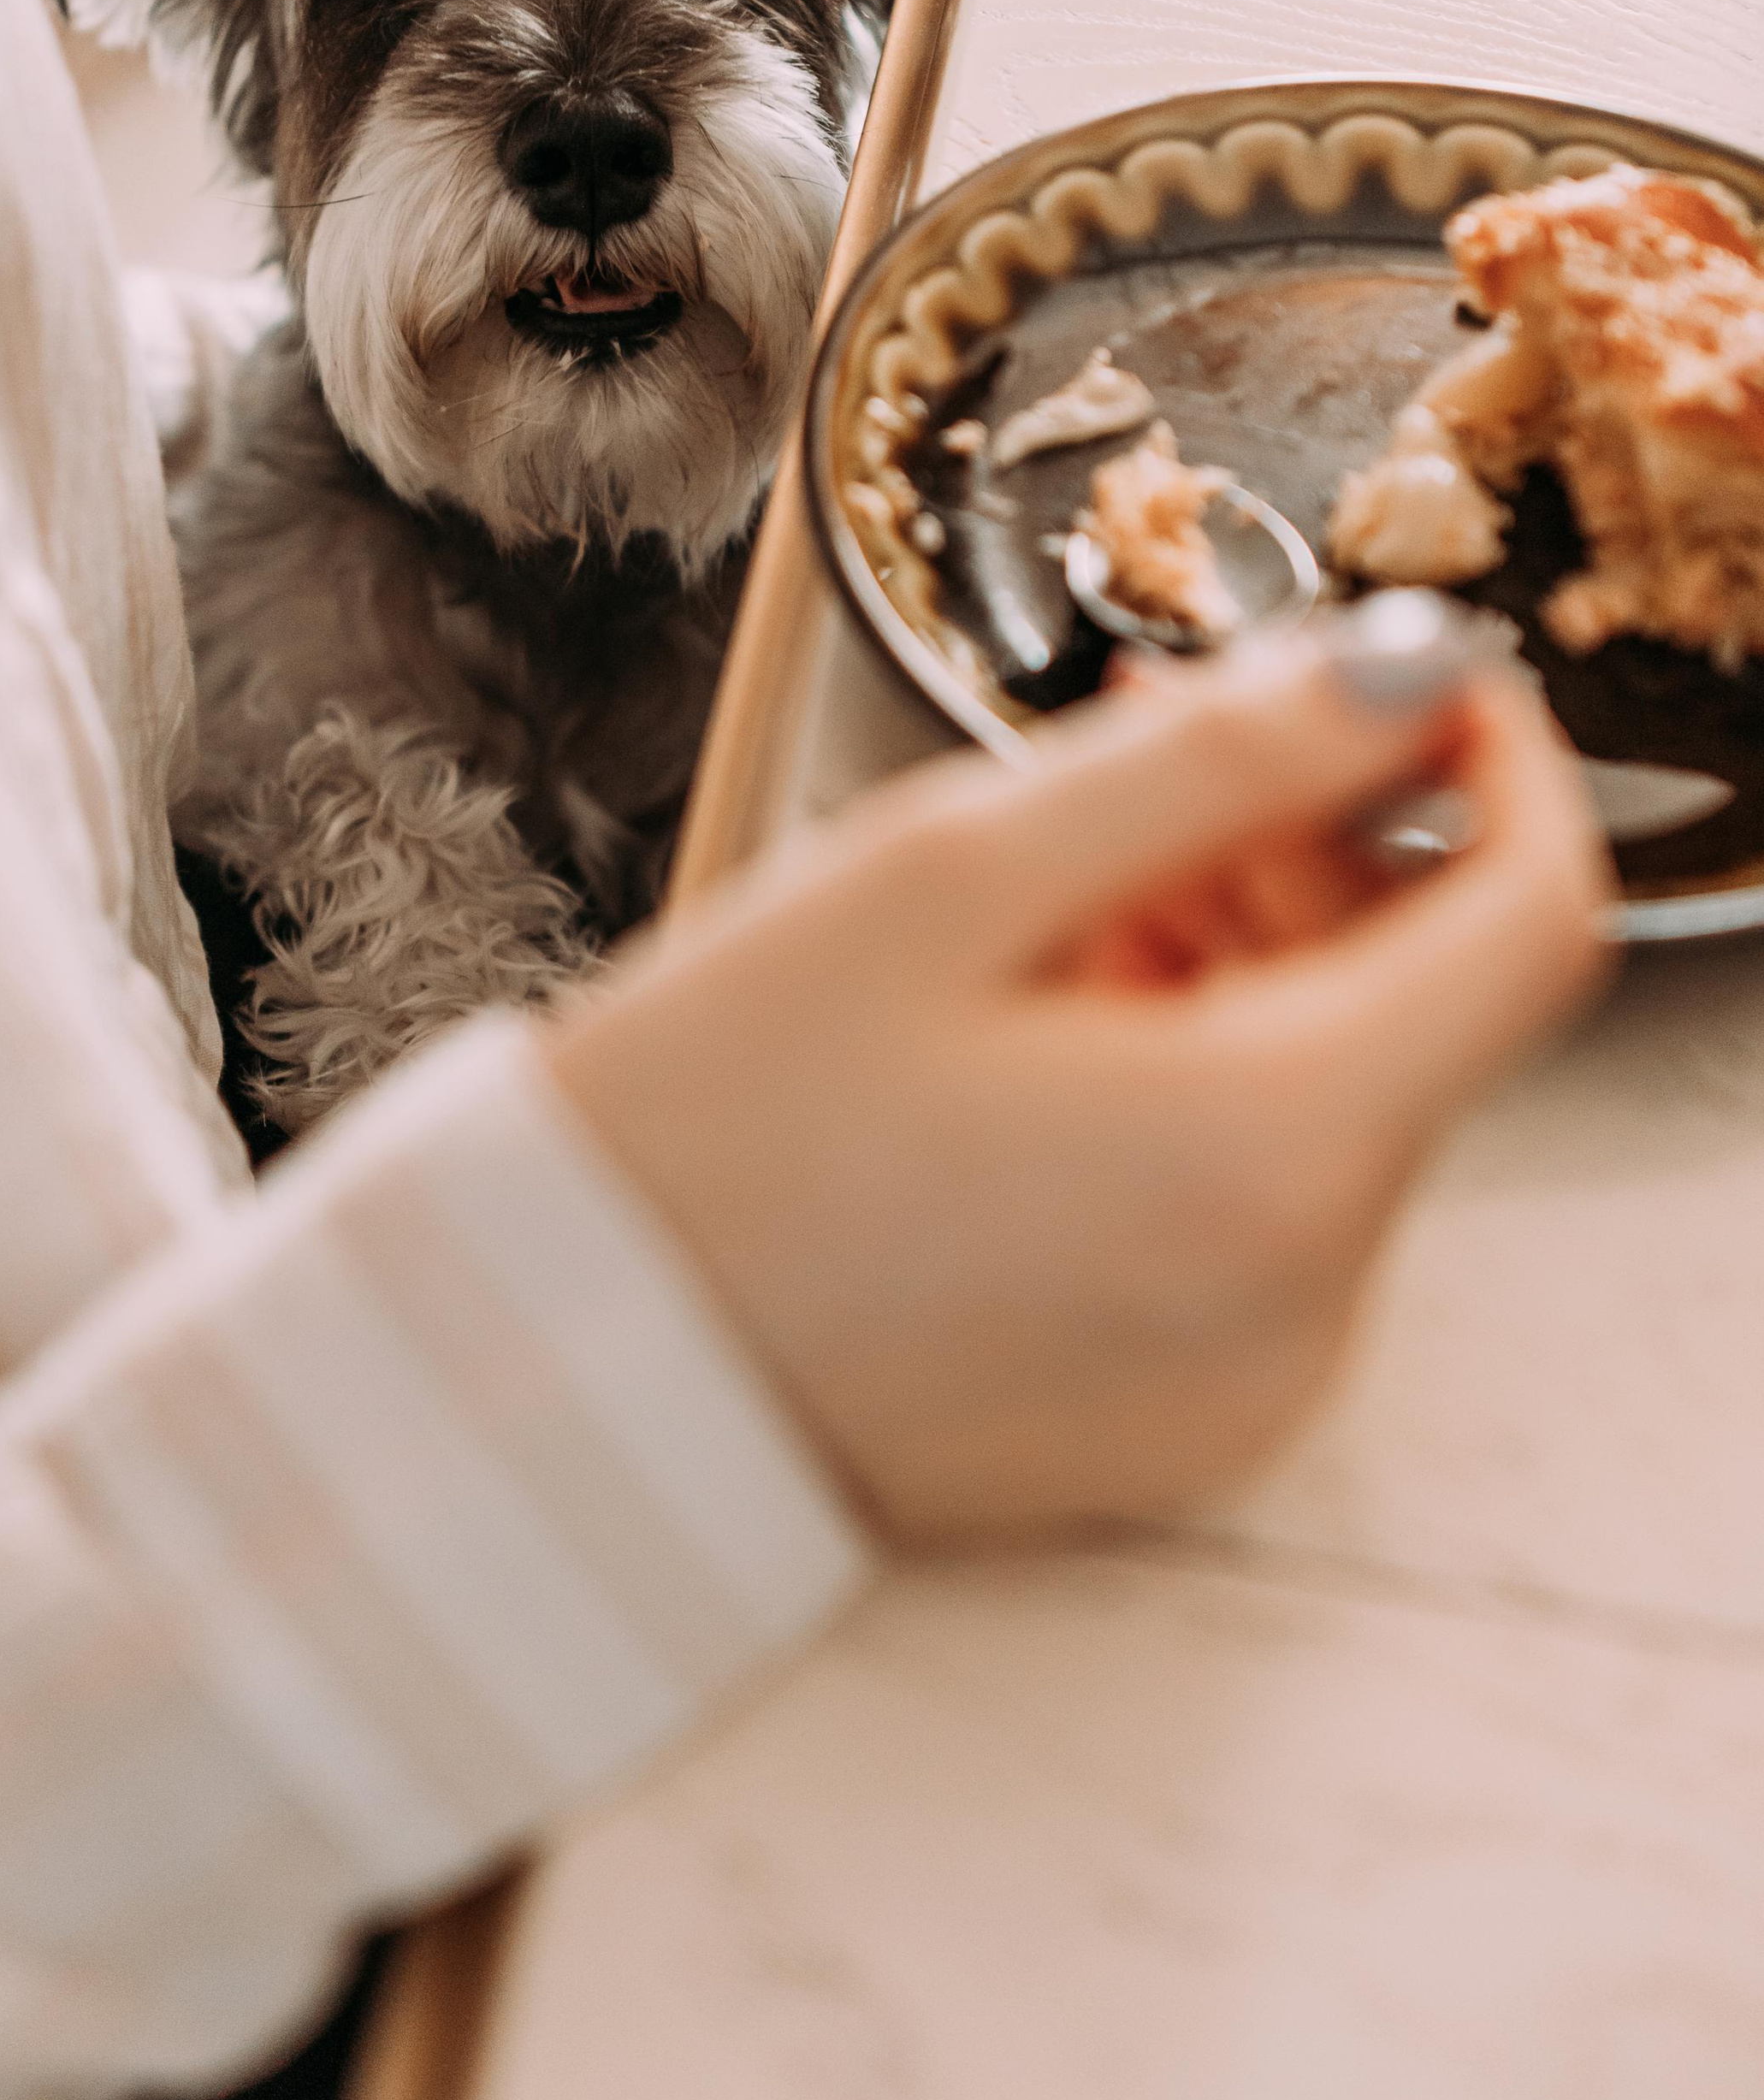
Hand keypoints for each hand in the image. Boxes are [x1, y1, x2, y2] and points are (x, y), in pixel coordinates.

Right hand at [544, 602, 1607, 1545]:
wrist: (560, 1376)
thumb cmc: (712, 1129)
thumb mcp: (944, 878)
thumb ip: (1206, 759)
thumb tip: (1395, 670)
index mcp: (1265, 1151)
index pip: (1539, 920)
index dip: (1499, 760)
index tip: (1407, 679)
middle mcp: (1302, 1300)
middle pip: (1426, 1013)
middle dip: (1317, 860)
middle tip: (1144, 767)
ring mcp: (1249, 1385)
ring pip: (1336, 1109)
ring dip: (1244, 974)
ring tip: (1045, 917)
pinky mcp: (1179, 1430)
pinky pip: (1259, 1221)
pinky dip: (1196, 1106)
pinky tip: (1034, 1050)